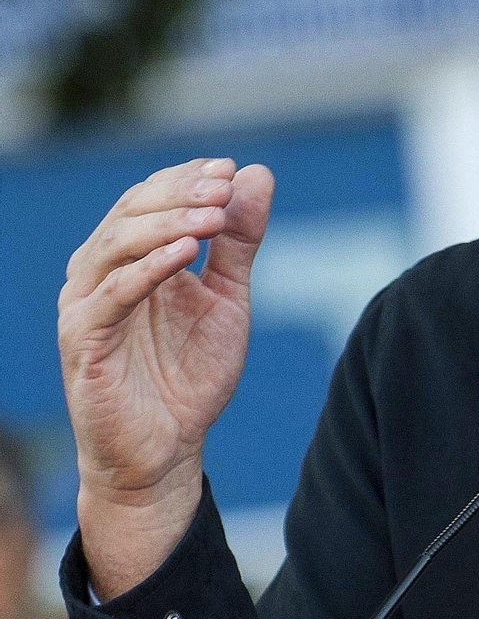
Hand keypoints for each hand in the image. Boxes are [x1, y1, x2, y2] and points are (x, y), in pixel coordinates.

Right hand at [57, 157, 273, 594]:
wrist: (167, 450)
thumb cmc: (189, 373)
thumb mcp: (226, 297)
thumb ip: (238, 240)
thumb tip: (256, 174)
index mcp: (129, 258)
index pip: (148, 199)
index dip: (186, 179)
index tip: (228, 168)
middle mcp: (99, 274)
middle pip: (129, 213)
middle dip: (179, 194)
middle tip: (222, 185)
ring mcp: (85, 306)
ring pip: (115, 246)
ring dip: (167, 224)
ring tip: (212, 215)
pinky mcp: (82, 342)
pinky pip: (110, 296)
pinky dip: (146, 269)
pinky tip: (184, 255)